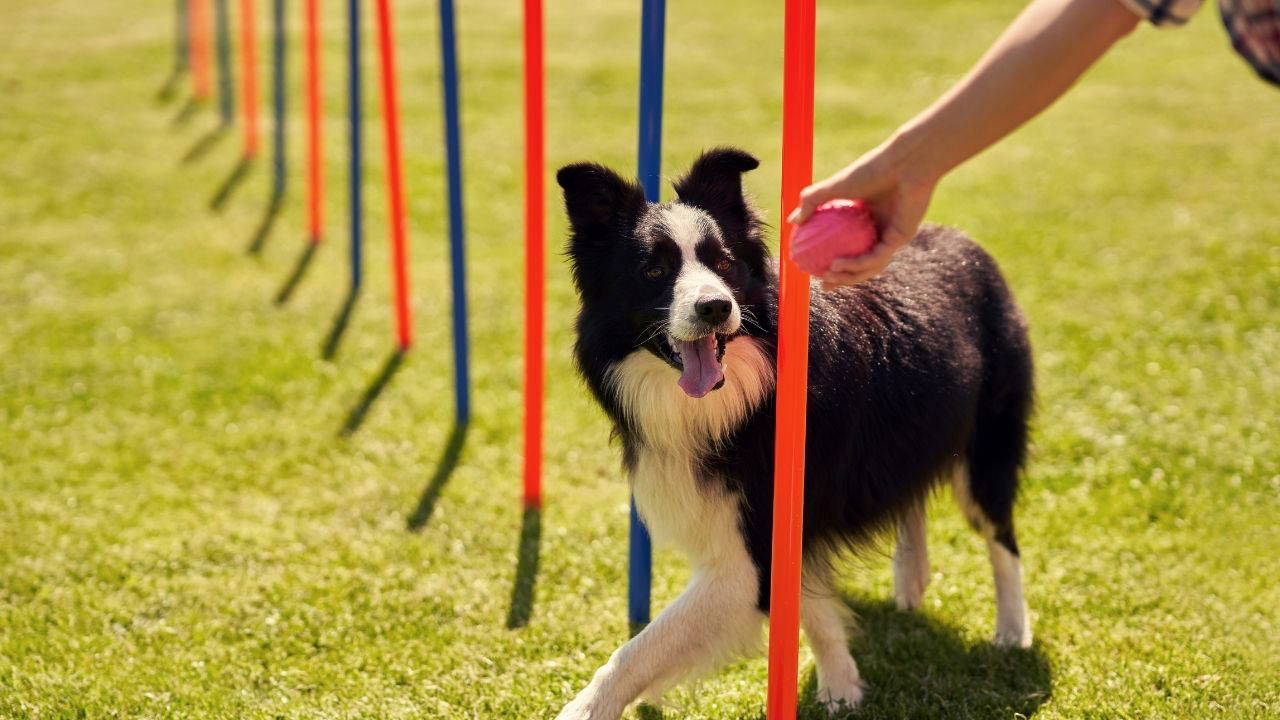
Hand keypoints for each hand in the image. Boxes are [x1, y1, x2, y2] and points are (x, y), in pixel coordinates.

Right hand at [788, 142, 935, 288]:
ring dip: (848, 276)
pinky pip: (875, 257)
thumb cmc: (872, 169)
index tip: (813, 268)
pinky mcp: (901, 239)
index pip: (849, 247)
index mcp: (867, 219)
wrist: (905, 163)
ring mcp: (892, 236)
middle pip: (861, 263)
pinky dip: (856, 264)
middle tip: (822, 283)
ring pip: (869, 266)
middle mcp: (880, 230)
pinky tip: (838, 265)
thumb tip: (793, 222)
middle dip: (842, 279)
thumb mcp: (835, 185)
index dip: (832, 261)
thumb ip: (812, 201)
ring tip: (827, 277)